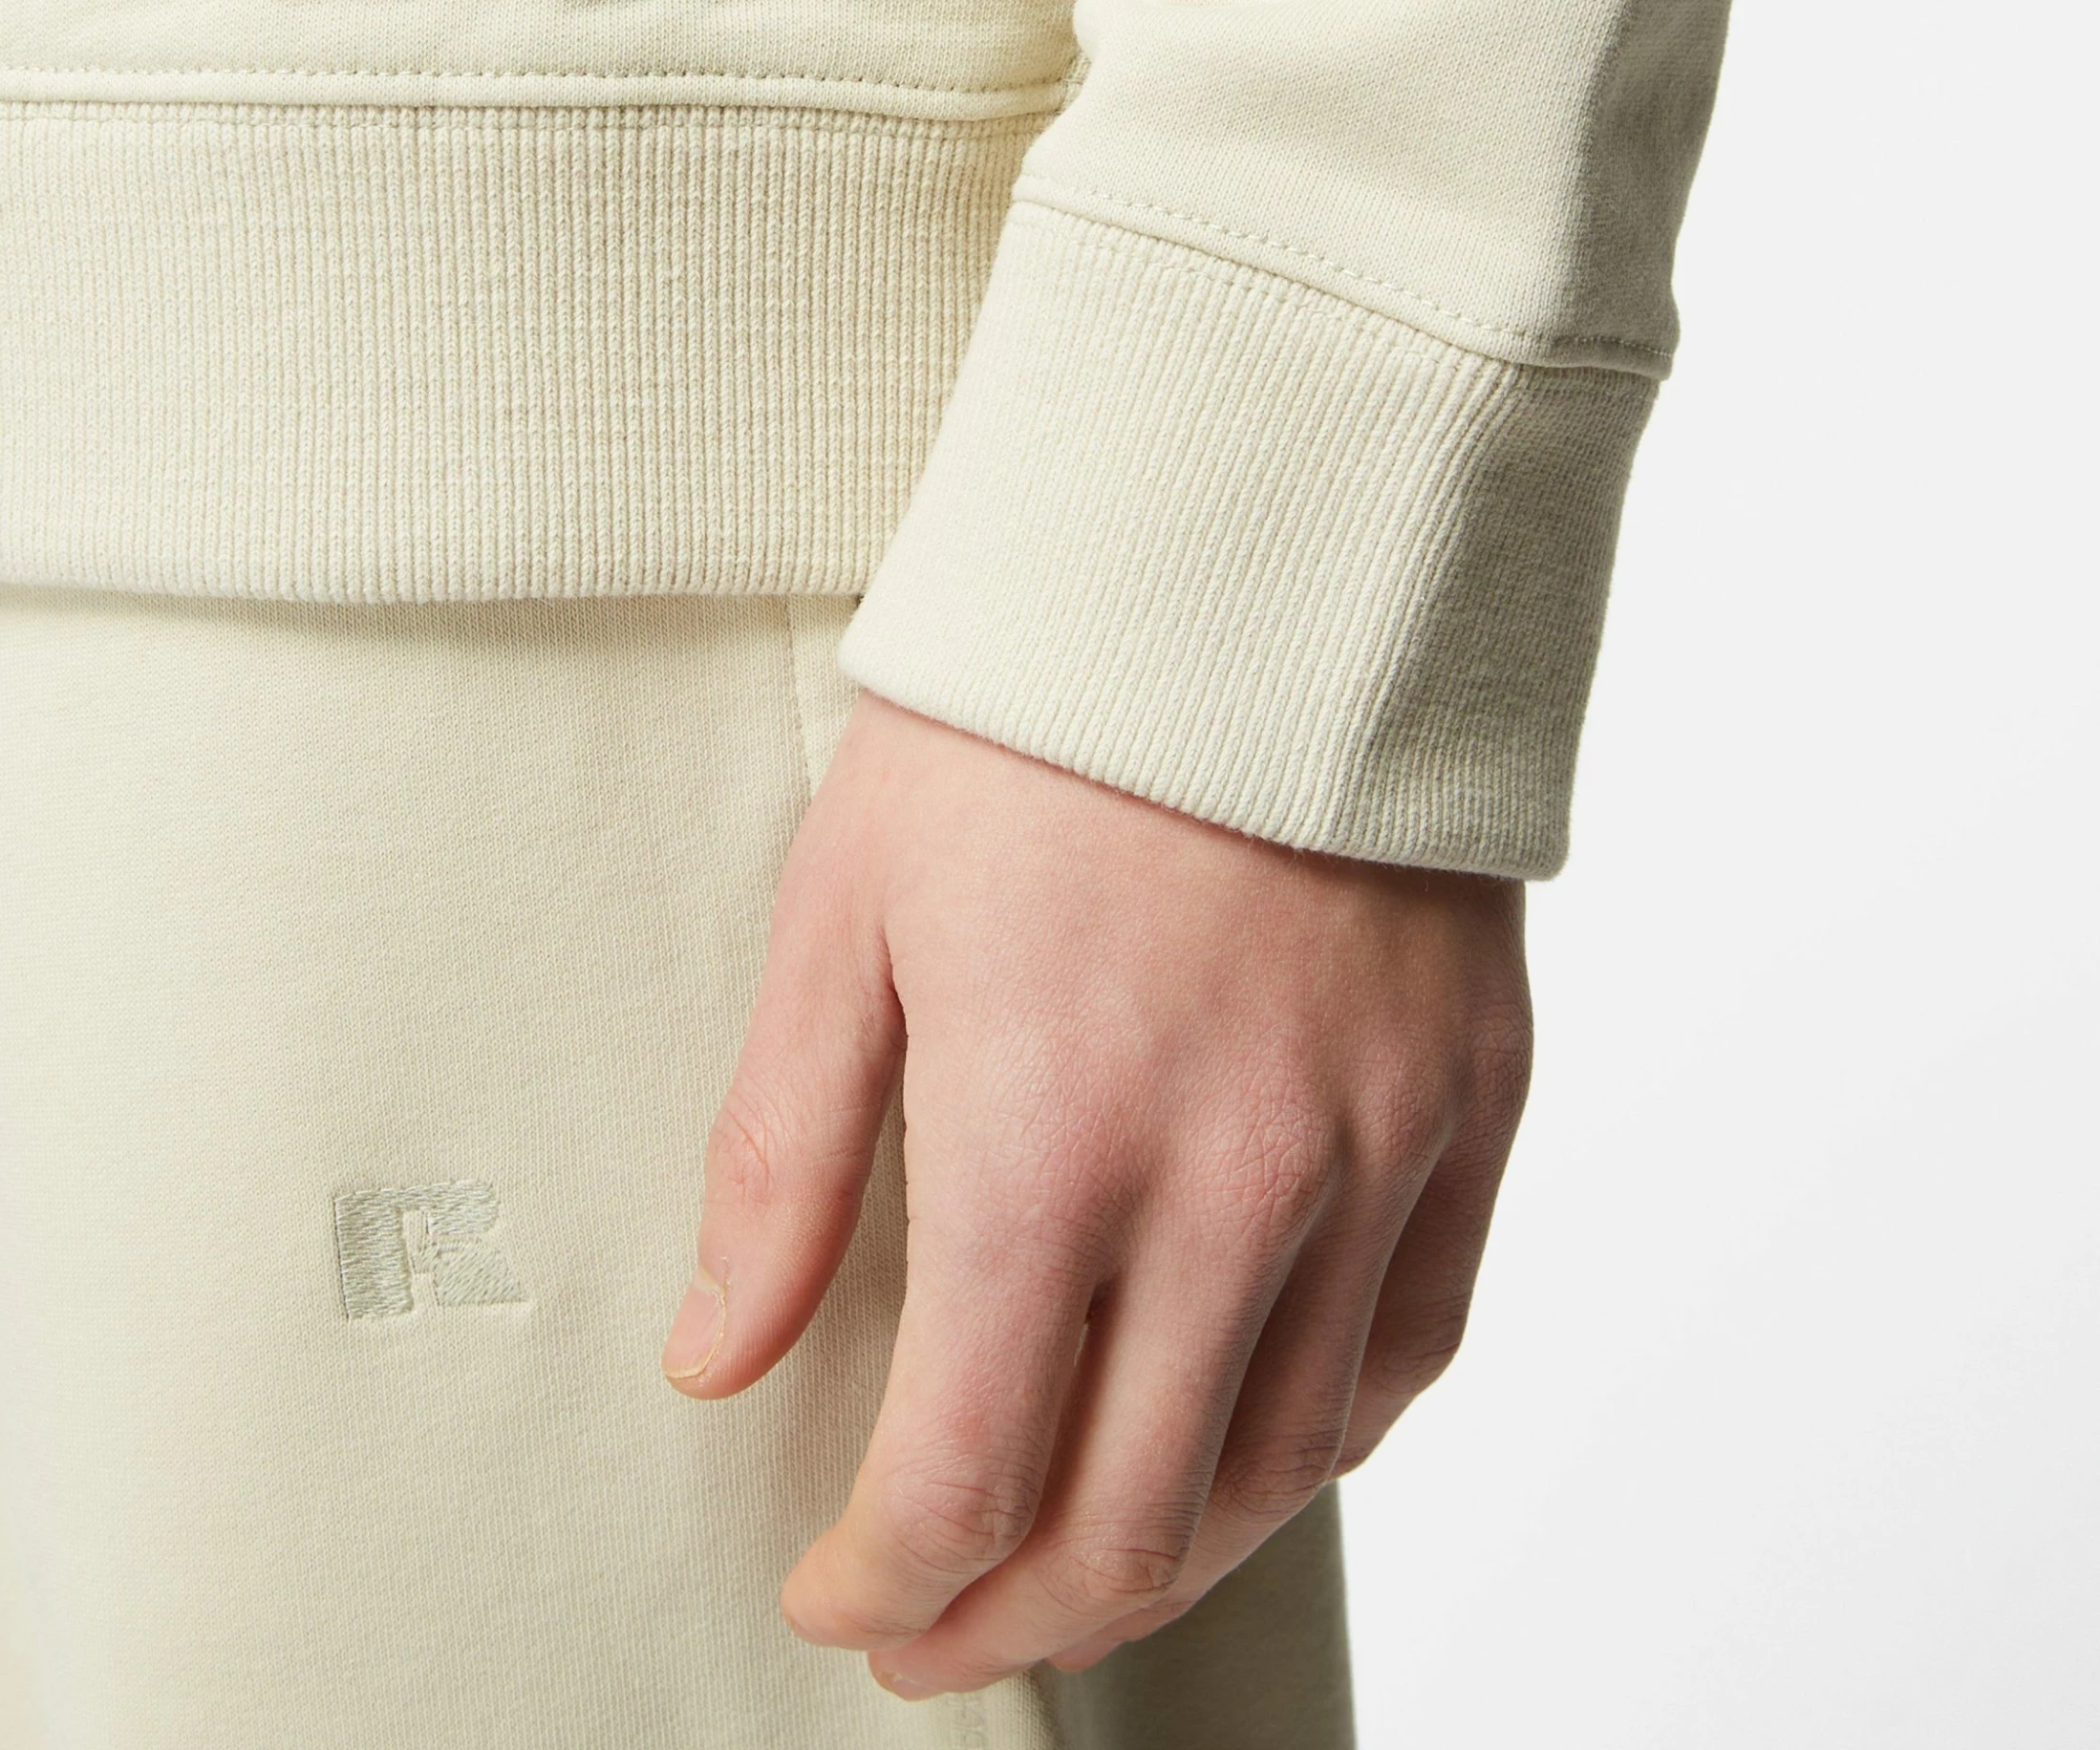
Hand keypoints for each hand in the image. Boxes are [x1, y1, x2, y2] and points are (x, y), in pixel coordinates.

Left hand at [660, 691, 1531, 1695]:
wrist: (1250, 563)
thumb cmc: (1028, 724)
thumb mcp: (848, 915)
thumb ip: (782, 1159)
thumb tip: (716, 1359)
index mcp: (1051, 1143)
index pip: (965, 1472)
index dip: (887, 1581)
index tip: (843, 1596)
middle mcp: (1234, 1186)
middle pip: (1130, 1519)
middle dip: (1009, 1615)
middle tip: (934, 1626)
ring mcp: (1375, 1154)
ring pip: (1277, 1464)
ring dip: (1160, 1552)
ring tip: (1074, 1555)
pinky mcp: (1473, 1104)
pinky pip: (1414, 1347)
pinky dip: (1319, 1437)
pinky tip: (1249, 1438)